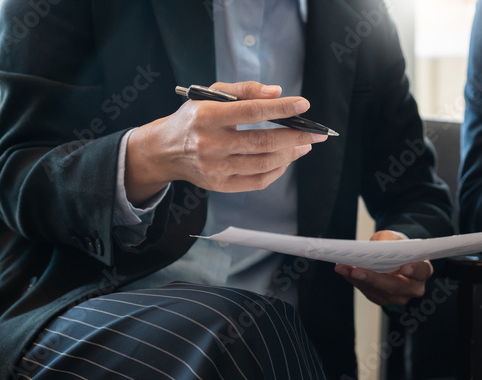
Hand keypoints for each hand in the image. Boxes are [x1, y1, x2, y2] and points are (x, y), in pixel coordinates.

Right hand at [125, 81, 327, 204]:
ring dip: (291, 154)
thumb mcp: (211, 95)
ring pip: (265, 163)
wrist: (165, 150)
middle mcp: (210, 144)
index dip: (281, 109)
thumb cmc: (194, 118)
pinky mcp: (220, 185)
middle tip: (316, 133)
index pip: (252, 112)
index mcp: (207, 116)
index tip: (303, 105)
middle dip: (296, 136)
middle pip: (263, 142)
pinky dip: (278, 170)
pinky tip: (287, 159)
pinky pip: (259, 181)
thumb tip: (277, 92)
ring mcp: (215, 168)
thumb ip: (244, 91)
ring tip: (304, 145)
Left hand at [334, 230, 433, 305]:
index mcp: (423, 269)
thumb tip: (375, 248)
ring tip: (343, 268)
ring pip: (380, 292)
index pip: (422, 271)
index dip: (414, 270)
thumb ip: (387, 240)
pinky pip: (370, 293)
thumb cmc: (397, 246)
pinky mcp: (385, 300)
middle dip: (374, 278)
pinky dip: (356, 282)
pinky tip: (345, 272)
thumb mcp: (394, 237)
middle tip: (357, 270)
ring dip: (359, 280)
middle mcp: (414, 287)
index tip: (404, 268)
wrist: (395, 257)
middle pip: (396, 286)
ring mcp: (400, 297)